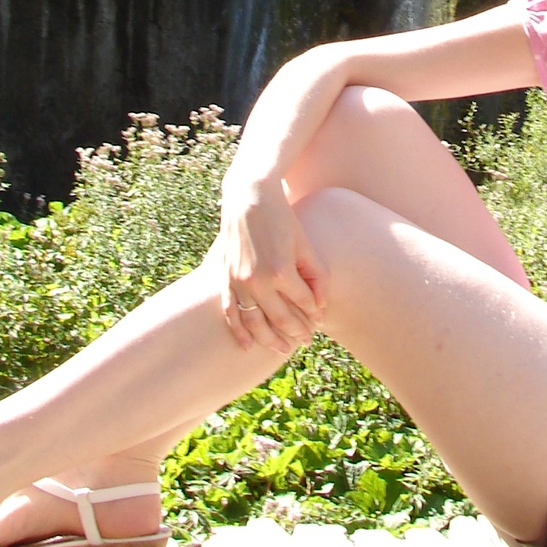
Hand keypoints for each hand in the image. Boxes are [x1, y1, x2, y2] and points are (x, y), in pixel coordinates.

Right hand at [212, 175, 324, 352]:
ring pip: (255, 323)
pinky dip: (239, 331)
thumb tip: (321, 305)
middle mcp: (258, 280)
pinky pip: (230, 312)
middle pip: (281, 319)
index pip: (304, 303)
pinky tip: (247, 346)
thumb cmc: (282, 217)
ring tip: (283, 349)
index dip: (314, 314)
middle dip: (297, 332)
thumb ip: (316, 275)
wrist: (249, 197)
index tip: (320, 320)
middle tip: (307, 341)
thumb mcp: (304, 244)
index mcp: (282, 271)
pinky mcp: (225, 278)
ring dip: (270, 340)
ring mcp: (239, 281)